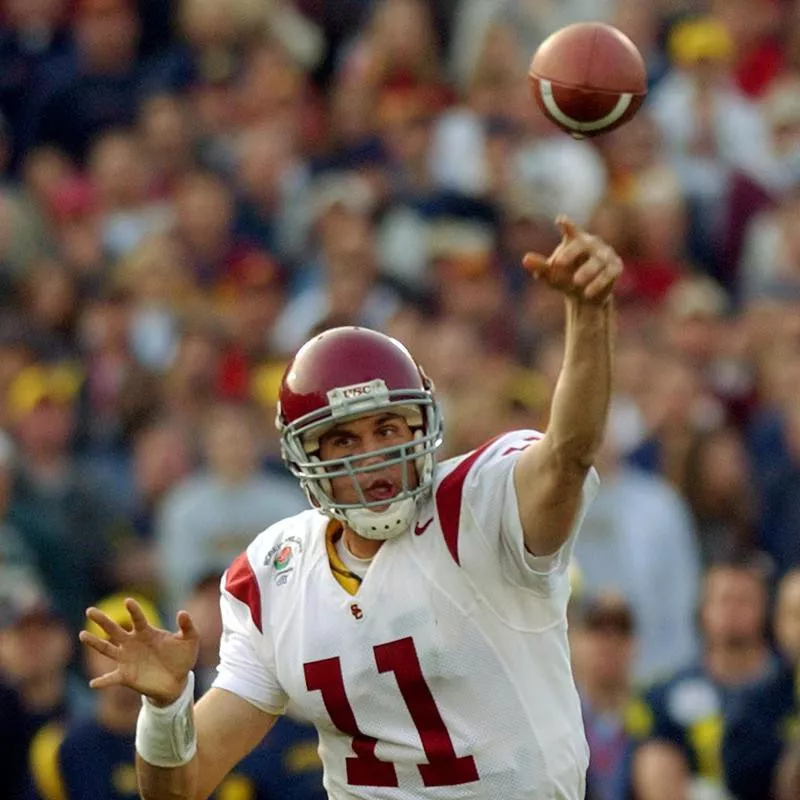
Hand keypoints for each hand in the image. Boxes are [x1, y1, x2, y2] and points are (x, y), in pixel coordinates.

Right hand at [79, 598, 198, 705]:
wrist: (177, 682)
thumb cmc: (182, 658)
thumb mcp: (190, 641)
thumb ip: (188, 626)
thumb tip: (182, 612)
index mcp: (146, 632)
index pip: (138, 619)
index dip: (133, 610)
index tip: (128, 601)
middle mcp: (132, 644)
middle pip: (114, 630)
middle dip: (103, 620)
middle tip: (90, 610)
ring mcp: (127, 659)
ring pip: (107, 649)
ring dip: (94, 643)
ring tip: (82, 635)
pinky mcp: (125, 676)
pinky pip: (111, 678)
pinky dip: (102, 681)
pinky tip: (93, 683)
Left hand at [522, 215, 622, 305]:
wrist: (585, 295)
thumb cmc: (565, 278)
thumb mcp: (551, 274)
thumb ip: (540, 266)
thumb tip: (525, 259)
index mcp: (575, 240)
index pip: (571, 231)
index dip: (567, 226)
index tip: (560, 220)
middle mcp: (592, 244)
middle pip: (582, 245)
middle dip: (570, 253)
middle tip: (557, 264)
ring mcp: (605, 254)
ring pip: (597, 261)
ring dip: (587, 271)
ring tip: (575, 281)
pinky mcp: (615, 267)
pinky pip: (609, 273)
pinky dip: (598, 283)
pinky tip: (587, 293)